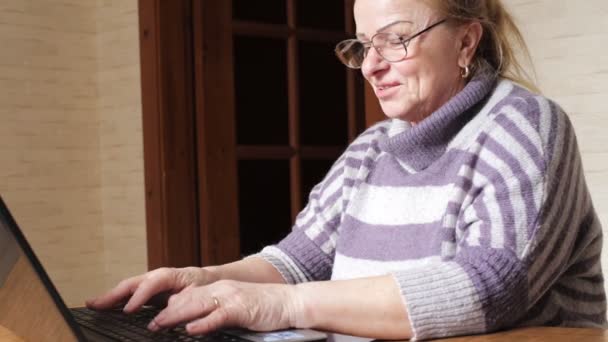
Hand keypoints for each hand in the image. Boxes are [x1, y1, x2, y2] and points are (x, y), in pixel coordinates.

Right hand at [86, 267, 218, 312]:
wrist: (209, 279)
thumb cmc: (203, 287)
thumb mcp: (196, 295)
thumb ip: (180, 304)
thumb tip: (163, 316)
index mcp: (169, 275)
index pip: (150, 284)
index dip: (138, 297)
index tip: (127, 310)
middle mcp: (156, 276)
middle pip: (131, 283)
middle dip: (113, 294)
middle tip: (94, 304)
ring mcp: (151, 281)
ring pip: (127, 287)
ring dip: (110, 296)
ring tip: (93, 304)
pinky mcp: (149, 289)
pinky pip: (130, 292)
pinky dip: (117, 298)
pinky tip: (106, 305)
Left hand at [147, 280, 301, 334]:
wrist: (289, 302)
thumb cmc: (263, 307)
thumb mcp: (234, 306)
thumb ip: (213, 309)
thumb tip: (191, 320)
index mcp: (218, 288)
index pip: (187, 295)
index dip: (168, 306)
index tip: (153, 317)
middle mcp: (221, 289)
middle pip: (187, 299)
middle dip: (166, 312)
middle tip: (150, 323)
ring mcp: (231, 297)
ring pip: (197, 304)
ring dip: (176, 315)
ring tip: (159, 324)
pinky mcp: (242, 308)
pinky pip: (219, 315)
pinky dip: (204, 322)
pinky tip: (192, 329)